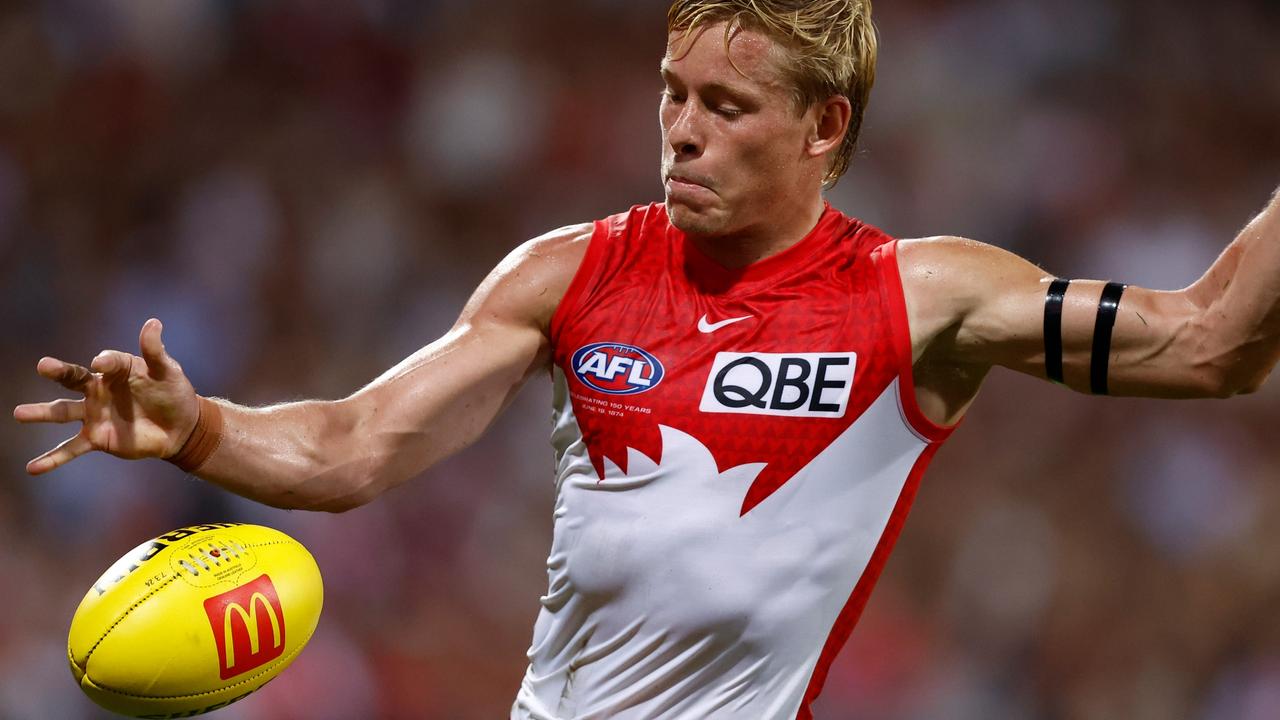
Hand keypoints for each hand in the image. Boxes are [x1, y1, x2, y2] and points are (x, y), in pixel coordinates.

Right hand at [14, 318, 199, 474]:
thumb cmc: (173, 393)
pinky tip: (32, 468)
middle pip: (74, 380)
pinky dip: (52, 459)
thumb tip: (153, 322)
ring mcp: (95, 414)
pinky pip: (71, 448)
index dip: (104, 362)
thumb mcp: (167, 371)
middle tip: (42, 365)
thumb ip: (155, 351)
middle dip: (58, 372)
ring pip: (63, 412)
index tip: (99, 363)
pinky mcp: (97, 438)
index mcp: (116, 370)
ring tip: (18, 413)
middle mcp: (99, 390)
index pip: (107, 362)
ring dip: (41, 413)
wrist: (180, 427)